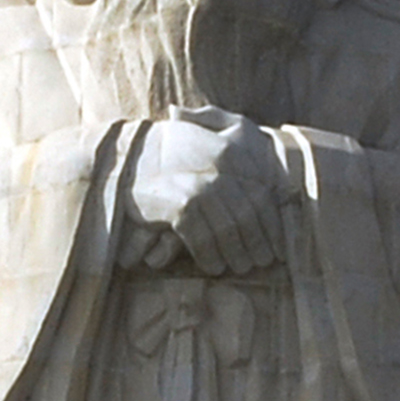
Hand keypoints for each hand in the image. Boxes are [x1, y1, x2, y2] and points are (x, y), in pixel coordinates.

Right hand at [126, 111, 285, 276]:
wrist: (125, 157)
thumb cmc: (170, 149)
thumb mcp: (207, 132)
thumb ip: (238, 143)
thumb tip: (269, 180)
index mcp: (232, 151)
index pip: (261, 195)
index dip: (270, 225)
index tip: (274, 246)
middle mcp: (220, 167)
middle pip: (248, 215)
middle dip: (256, 243)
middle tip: (259, 264)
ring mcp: (200, 187)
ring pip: (228, 229)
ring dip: (235, 254)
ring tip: (238, 268)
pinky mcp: (180, 206)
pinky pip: (201, 238)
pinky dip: (209, 255)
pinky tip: (212, 266)